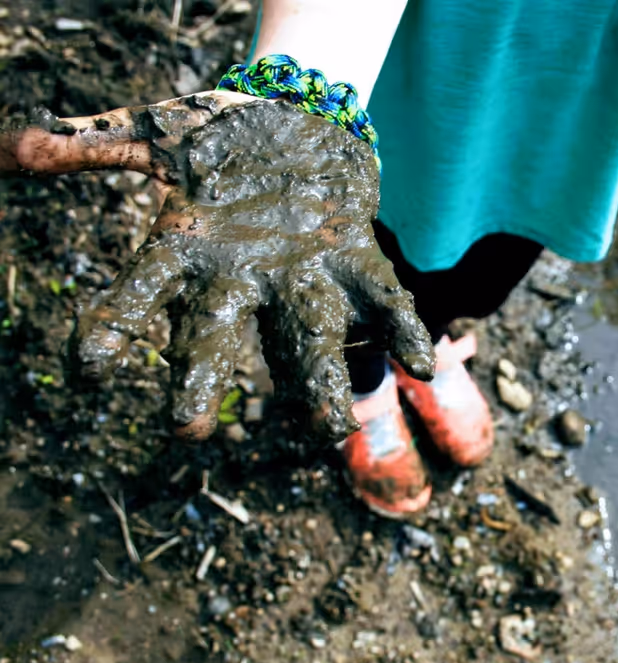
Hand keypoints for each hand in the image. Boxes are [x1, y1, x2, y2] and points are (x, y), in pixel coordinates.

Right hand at [1, 92, 433, 440]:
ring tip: (330, 429)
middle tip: (187, 430)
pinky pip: (383, 300)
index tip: (88, 368)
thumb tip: (9, 148)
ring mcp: (304, 278)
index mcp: (189, 257)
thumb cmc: (220, 143)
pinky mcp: (359, 259)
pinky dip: (402, 331)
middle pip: (218, 337)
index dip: (112, 331)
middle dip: (203, 381)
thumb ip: (92, 144)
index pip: (138, 299)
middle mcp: (244, 282)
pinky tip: (422, 362)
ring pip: (306, 338)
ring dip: (318, 384)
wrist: (297, 123)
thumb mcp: (158, 135)